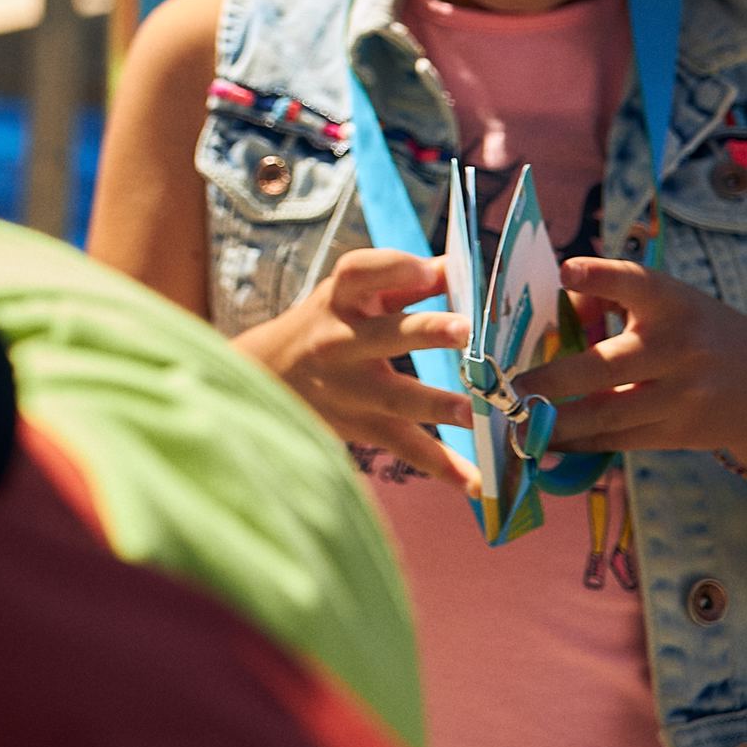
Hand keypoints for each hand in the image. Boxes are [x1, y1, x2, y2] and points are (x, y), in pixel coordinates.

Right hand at [234, 246, 475, 488]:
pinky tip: (479, 482)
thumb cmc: (326, 326)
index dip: (392, 268)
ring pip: (395, 397)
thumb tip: (455, 264)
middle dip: (425, 333)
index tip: (428, 269)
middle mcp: (341, 343)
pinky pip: (405, 445)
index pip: (359, 274)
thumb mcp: (350, 297)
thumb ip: (401, 282)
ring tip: (476, 412)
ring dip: (436, 404)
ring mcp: (351, 389)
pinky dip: (443, 466)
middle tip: (465, 330)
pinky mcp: (363, 426)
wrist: (267, 376)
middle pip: (385, 336)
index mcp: (341, 301)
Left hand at [513, 258, 746, 454]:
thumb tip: (553, 312)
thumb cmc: (694, 332)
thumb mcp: (667, 301)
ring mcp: (681, 396)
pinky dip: (577, 442)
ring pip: (607, 414)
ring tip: (514, 421)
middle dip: (551, 381)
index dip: (600, 276)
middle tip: (509, 387)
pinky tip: (544, 439)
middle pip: (606, 367)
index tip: (565, 272)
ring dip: (554, 422)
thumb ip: (610, 295)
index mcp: (672, 304)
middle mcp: (678, 349)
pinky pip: (619, 441)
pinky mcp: (679, 433)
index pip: (636, 283)